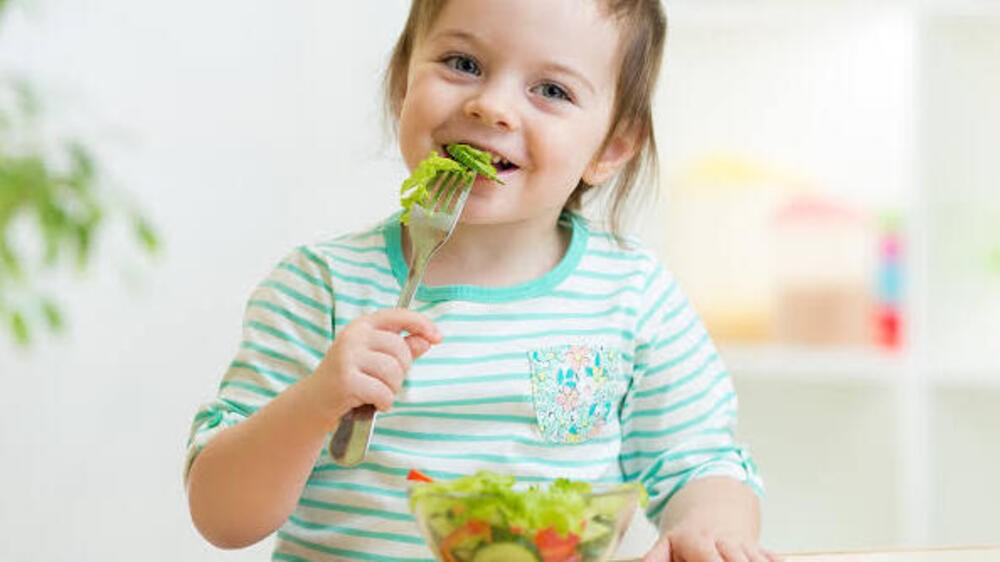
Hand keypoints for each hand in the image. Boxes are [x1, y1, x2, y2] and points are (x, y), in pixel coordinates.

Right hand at [307, 308, 441, 424]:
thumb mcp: (377, 358)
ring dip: (392, 389)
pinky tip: (372, 402)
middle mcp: (354, 336)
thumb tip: (427, 339)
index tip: (438, 337)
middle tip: (386, 381)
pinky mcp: (346, 380)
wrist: (315, 401)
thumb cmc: (351, 378)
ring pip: (393, 372)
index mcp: (363, 326)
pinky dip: (384, 402)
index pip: (398, 316)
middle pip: (400, 350)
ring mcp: (347, 357)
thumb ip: (403, 347)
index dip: (422, 324)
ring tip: (378, 392)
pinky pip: (383, 392)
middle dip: (402, 371)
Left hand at [643, 528, 781, 561]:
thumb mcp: (665, 542)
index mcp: (698, 540)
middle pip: (738, 561)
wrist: (713, 507)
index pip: (708, 557)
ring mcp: (744, 545)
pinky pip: (772, 559)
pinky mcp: (760, 549)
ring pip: (757, 560)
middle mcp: (724, 542)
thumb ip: (654, 557)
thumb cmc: (688, 532)